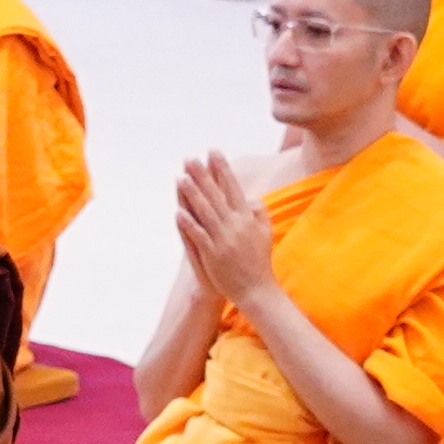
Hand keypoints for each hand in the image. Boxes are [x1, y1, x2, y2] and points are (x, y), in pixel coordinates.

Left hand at [171, 151, 279, 313]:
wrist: (257, 290)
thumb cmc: (260, 262)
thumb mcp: (265, 233)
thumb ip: (259, 213)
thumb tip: (251, 198)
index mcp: (247, 218)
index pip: (233, 187)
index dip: (222, 169)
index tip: (214, 153)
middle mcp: (235, 225)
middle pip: (216, 195)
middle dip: (202, 175)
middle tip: (190, 159)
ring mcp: (223, 239)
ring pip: (205, 212)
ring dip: (191, 194)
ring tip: (181, 178)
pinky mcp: (213, 254)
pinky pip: (198, 236)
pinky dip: (188, 223)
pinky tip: (178, 211)